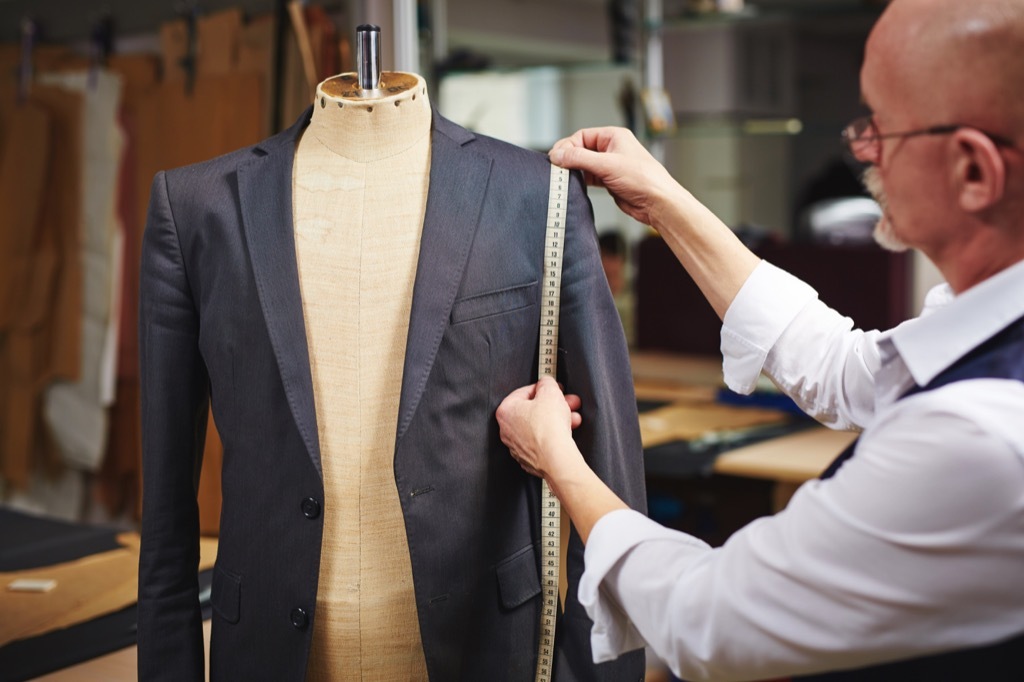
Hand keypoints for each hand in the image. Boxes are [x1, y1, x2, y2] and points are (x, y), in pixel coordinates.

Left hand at [496, 376, 583, 478]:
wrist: (556, 458)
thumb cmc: (549, 427)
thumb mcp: (550, 392)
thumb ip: (546, 383)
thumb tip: (546, 383)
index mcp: (506, 411)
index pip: (524, 392)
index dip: (544, 388)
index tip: (554, 389)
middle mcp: (507, 430)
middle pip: (533, 411)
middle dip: (554, 405)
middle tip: (567, 402)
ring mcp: (517, 446)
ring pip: (539, 427)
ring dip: (558, 420)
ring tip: (573, 418)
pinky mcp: (529, 459)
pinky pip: (542, 441)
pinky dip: (554, 435)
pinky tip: (567, 432)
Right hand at [548, 127, 681, 227]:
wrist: (657, 202)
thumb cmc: (643, 179)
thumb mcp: (607, 165)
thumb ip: (579, 158)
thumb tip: (558, 155)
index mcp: (614, 136)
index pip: (582, 136)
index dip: (567, 146)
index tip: (556, 157)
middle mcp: (612, 148)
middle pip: (581, 149)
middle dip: (569, 158)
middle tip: (557, 168)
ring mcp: (610, 165)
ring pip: (584, 164)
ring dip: (574, 170)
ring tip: (565, 177)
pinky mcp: (609, 180)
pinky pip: (589, 177)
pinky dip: (581, 180)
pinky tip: (575, 185)